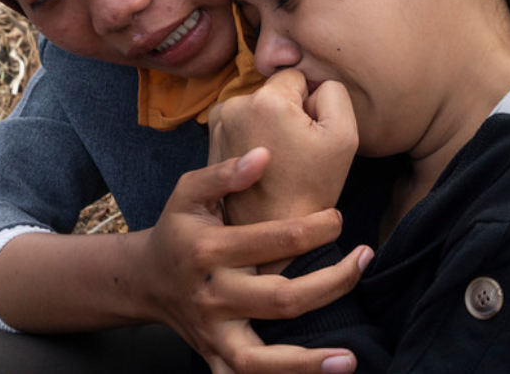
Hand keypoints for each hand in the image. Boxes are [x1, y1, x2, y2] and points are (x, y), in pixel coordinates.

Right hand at [137, 148, 370, 372]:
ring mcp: (213, 334)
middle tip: (365, 259)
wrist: (144, 280)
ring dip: (308, 363)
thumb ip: (225, 172)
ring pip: (261, 360)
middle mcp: (213, 296)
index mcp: (209, 250)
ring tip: (350, 358)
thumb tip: (264, 155)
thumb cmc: (177, 228)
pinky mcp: (214, 357)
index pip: (276, 240)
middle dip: (332, 282)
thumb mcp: (188, 191)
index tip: (338, 218)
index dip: (316, 228)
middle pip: (281, 299)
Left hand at [212, 69, 358, 226]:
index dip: (311, 105)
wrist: (272, 232)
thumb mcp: (344, 134)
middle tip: (295, 153)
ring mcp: (218, 124)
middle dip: (289, 114)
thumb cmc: (312, 187)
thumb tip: (312, 86)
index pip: (298, 76)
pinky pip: (244, 125)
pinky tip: (263, 167)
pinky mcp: (212, 140)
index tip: (308, 137)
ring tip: (279, 162)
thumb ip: (333, 92)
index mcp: (266, 98)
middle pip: (277, 92)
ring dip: (271, 127)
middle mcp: (235, 104)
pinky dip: (255, 139)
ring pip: (261, 108)